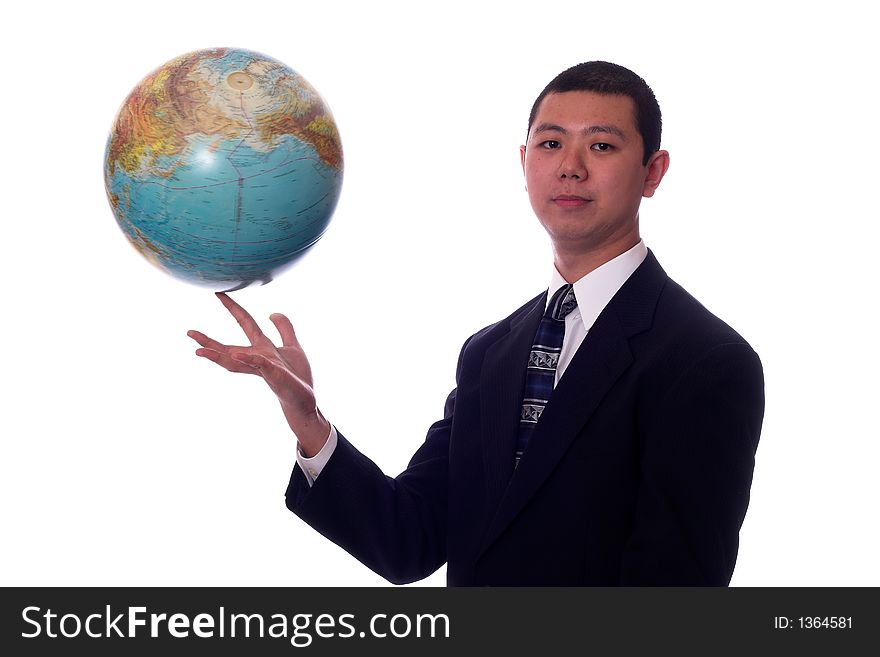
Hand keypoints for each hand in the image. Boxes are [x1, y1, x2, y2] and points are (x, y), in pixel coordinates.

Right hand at [187, 293, 329, 455]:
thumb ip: (284, 328)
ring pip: (235, 361)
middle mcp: (257, 358)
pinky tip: (238, 354)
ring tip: (198, 350)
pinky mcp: (275, 375)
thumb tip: (272, 312)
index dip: (232, 307)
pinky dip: (249, 359)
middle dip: (208, 342)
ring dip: (217, 355)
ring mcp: (264, 368)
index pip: (244, 323)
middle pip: (228, 348)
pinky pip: (260, 365)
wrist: (305, 399)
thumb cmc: (296, 375)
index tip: (218, 292)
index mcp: (261, 348)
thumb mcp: (292, 345)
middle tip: (189, 332)